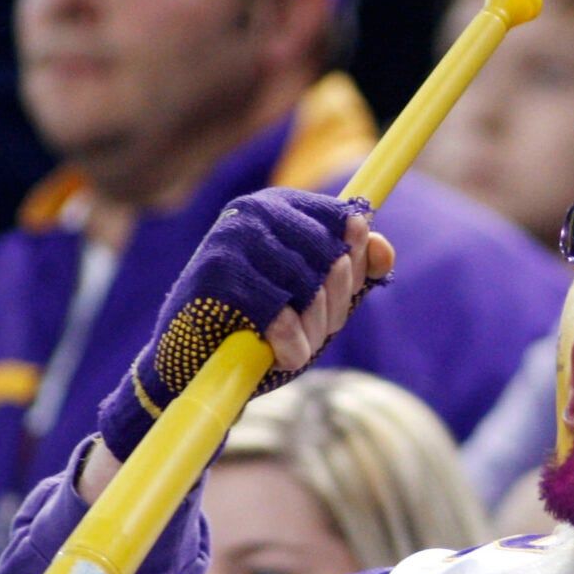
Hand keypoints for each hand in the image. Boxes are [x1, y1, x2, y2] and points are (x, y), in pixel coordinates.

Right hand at [94, 192, 392, 461]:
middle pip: (333, 253)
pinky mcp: (216, 275)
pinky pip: (281, 313)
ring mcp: (232, 238)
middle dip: (335, 304)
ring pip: (310, 284)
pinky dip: (291, 345)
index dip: (355, 265)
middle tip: (317, 332)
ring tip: (298, 348)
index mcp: (279, 206)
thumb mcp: (315, 299)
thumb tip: (382, 247)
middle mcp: (255, 210)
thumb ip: (352, 271)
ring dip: (314, 330)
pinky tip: (283, 357)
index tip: (342, 295)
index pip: (346, 220)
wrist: (190, 367)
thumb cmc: (258, 328)